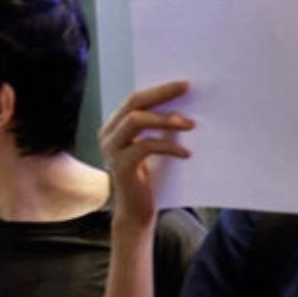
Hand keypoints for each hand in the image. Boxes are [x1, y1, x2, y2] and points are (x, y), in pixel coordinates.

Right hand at [99, 81, 193, 230]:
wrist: (137, 212)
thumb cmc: (149, 177)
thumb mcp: (153, 146)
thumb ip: (158, 126)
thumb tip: (184, 104)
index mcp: (114, 126)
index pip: (135, 99)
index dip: (160, 90)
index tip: (185, 84)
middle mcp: (108, 135)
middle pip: (134, 104)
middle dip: (162, 95)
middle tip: (187, 90)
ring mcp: (111, 150)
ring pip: (136, 120)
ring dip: (165, 119)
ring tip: (190, 124)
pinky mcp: (120, 166)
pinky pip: (145, 146)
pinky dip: (169, 147)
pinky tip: (186, 154)